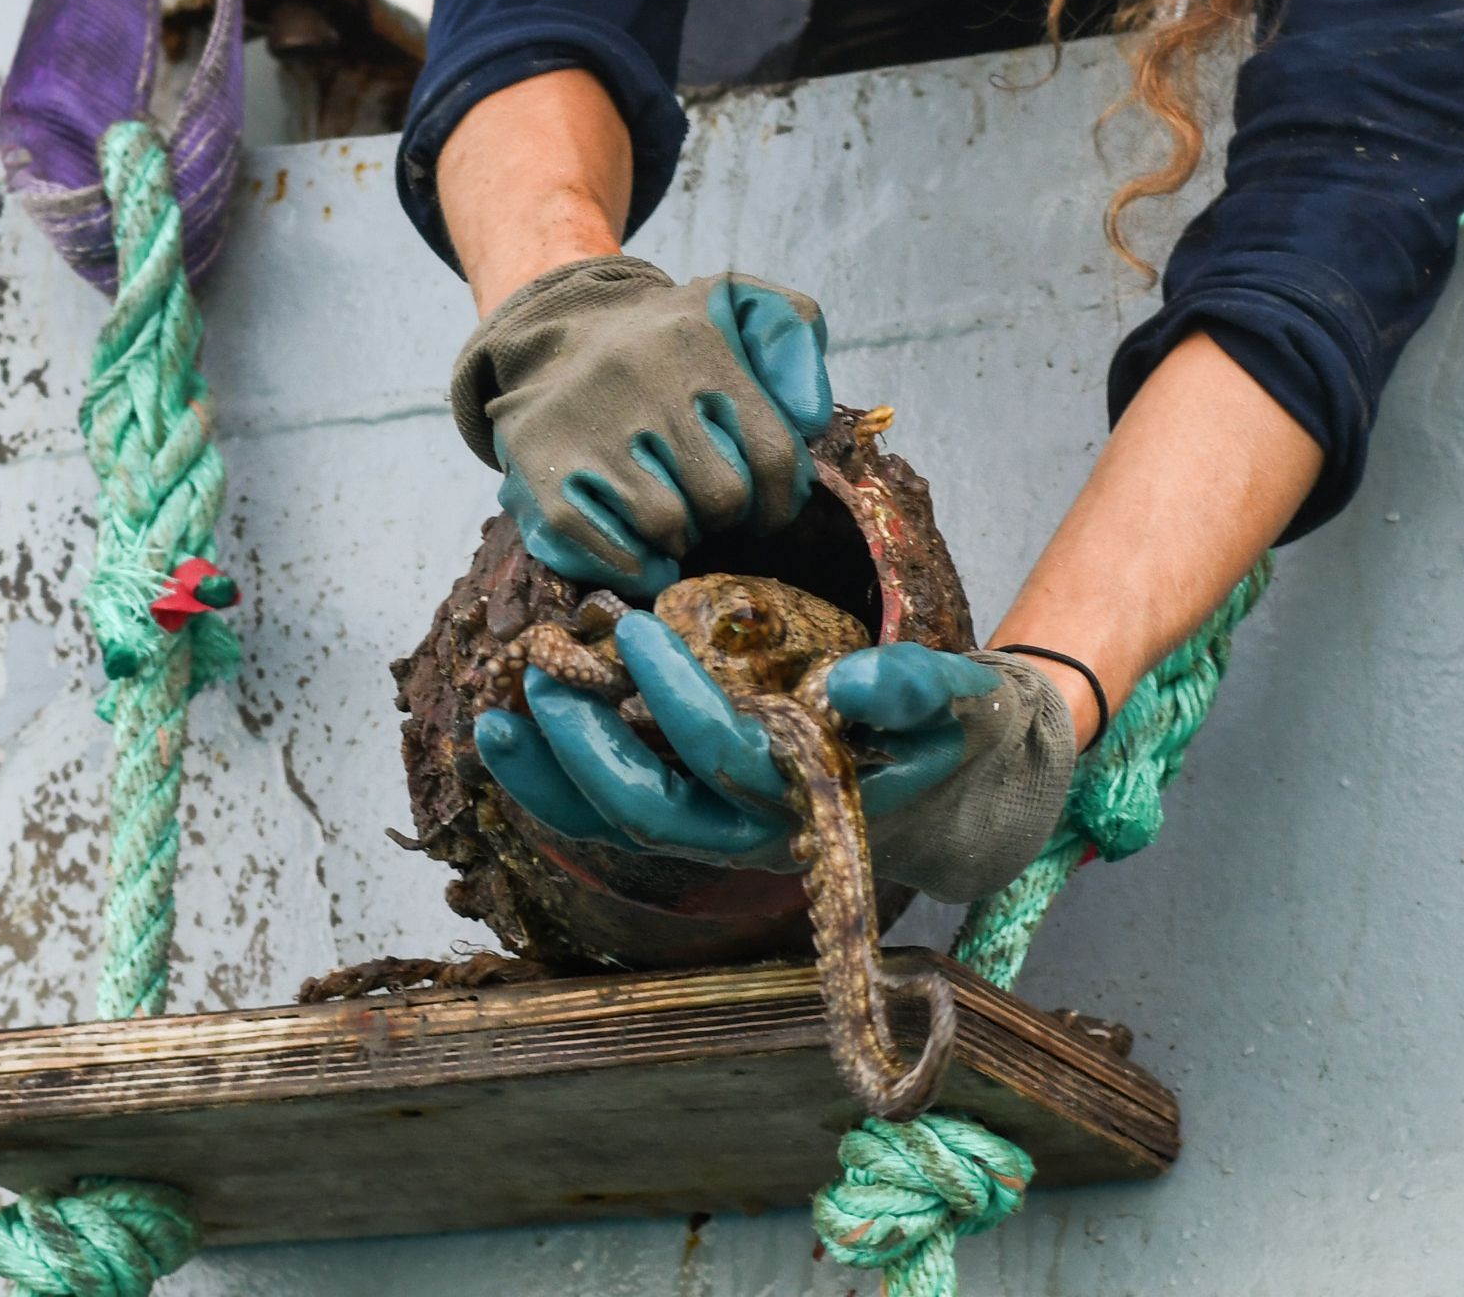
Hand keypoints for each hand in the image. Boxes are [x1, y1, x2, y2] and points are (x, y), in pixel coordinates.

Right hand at [448, 259, 832, 596]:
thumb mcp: (736, 305)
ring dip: (681, 537)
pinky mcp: (542, 460)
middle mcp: (643, 378)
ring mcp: (589, 422)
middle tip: (716, 510)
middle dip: (729, 516)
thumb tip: (809, 416)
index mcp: (700, 342)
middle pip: (722, 496)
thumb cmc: (669, 338)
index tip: (769, 510)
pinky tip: (644, 555)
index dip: (781, 499)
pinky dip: (632, 563)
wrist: (559, 330)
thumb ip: (792, 334)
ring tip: (677, 520)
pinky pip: (602, 541)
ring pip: (666, 523)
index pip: (771, 451)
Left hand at [474, 616, 1080, 901]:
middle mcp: (760, 833)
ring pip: (622, 823)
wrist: (966, 795)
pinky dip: (562, 782)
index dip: (676, 699)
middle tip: (542, 673)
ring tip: (497, 716)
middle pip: (651, 813)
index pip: (727, 758)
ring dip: (554, 776)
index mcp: (819, 801)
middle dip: (585, 749)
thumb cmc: (961, 736)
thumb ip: (913, 688)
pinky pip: (619, 813)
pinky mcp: (705, 818)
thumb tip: (846, 681)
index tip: (638, 629)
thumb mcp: (965, 704)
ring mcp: (726, 833)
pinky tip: (517, 737)